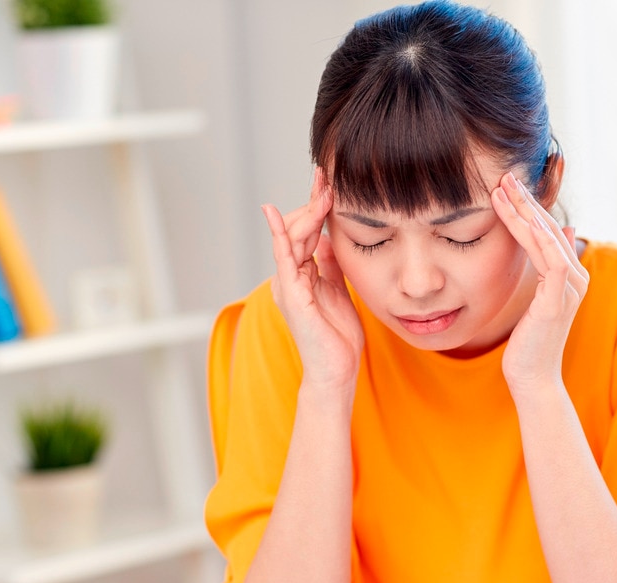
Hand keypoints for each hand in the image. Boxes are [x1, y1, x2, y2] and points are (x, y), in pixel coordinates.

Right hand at [264, 168, 364, 387]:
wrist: (337, 372)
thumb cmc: (338, 337)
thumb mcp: (339, 290)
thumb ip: (331, 265)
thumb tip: (329, 238)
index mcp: (303, 274)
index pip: (307, 231)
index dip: (316, 205)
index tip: (328, 180)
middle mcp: (291, 276)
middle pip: (298, 229)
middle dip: (312, 201)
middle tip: (327, 176)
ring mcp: (288, 285)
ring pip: (292, 238)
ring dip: (307, 211)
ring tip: (323, 189)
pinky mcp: (292, 295)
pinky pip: (284, 259)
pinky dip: (280, 235)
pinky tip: (277, 215)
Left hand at [491, 171, 588, 391]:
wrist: (533, 378)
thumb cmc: (528, 343)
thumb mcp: (536, 299)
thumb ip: (547, 269)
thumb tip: (562, 233)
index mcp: (569, 275)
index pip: (547, 231)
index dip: (529, 206)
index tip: (507, 185)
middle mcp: (575, 277)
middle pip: (548, 228)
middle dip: (525, 201)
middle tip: (504, 175)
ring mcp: (568, 289)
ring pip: (546, 239)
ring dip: (524, 212)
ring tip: (502, 190)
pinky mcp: (556, 301)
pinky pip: (548, 261)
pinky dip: (534, 237)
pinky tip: (518, 219)